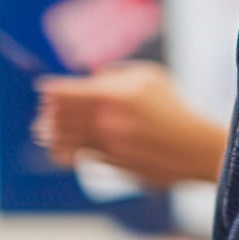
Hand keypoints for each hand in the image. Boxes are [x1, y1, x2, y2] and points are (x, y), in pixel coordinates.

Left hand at [33, 62, 227, 186]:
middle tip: (43, 112)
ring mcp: (111, 145)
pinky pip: (81, 158)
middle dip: (48, 114)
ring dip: (51, 136)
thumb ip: (117, 74)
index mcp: (115, 95)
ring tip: (42, 132)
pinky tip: (59, 151)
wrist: (196, 148)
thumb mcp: (150, 77)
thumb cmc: (174, 108)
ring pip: (67, 141)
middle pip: (63, 117)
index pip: (68, 93)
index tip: (43, 91)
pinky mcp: (114, 165)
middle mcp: (109, 121)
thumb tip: (92, 77)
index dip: (51, 91)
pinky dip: (65, 153)